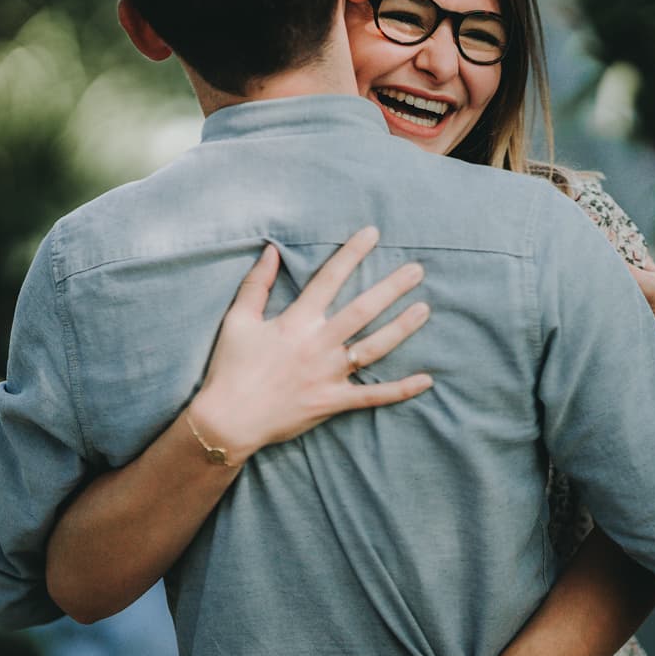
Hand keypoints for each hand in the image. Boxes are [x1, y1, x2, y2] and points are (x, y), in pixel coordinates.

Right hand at [188, 226, 432, 462]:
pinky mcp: (333, 402)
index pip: (329, 279)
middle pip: (362, 310)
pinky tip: (426, 380)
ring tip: (425, 309)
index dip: (352, 254)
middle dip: (391, 288)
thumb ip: (256, 284)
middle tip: (417, 270)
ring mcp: (329, 374)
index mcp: (296, 322)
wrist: (228, 421)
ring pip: (374, 347)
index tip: (373, 234)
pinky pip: (373, 396)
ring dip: (401, 328)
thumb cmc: (230, 368)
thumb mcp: (238, 320)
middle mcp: (318, 344)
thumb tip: (271, 251)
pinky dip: (401, 390)